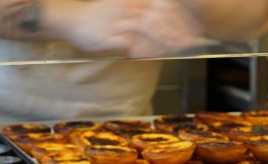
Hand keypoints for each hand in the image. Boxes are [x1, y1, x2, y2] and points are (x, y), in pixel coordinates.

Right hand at [49, 0, 203, 56]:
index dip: (180, 16)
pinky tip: (159, 55)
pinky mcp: (111, 37)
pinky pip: (134, 44)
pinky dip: (148, 49)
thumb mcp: (124, 6)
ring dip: (166, 40)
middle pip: (159, 17)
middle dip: (178, 29)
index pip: (163, 5)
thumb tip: (165, 19)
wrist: (73, 20)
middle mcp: (128, 8)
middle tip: (193, 40)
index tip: (194, 26)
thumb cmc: (101, 16)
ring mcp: (120, 22)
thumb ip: (143, 10)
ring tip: (180, 48)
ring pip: (149, 30)